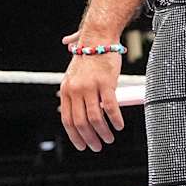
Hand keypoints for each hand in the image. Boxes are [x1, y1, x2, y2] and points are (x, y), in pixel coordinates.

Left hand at [57, 33, 125, 152]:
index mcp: (66, 90)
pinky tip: (119, 126)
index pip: (67, 120)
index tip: (82, 146)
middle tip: (97, 147)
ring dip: (103, 132)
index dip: (74, 136)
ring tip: (109, 139)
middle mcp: (76, 90)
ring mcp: (90, 87)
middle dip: (89, 138)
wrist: (98, 38)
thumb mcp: (73, 76)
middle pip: (81, 122)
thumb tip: (74, 113)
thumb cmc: (88, 58)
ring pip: (95, 118)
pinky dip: (115, 120)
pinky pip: (110, 107)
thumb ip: (73, 94)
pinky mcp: (106, 83)